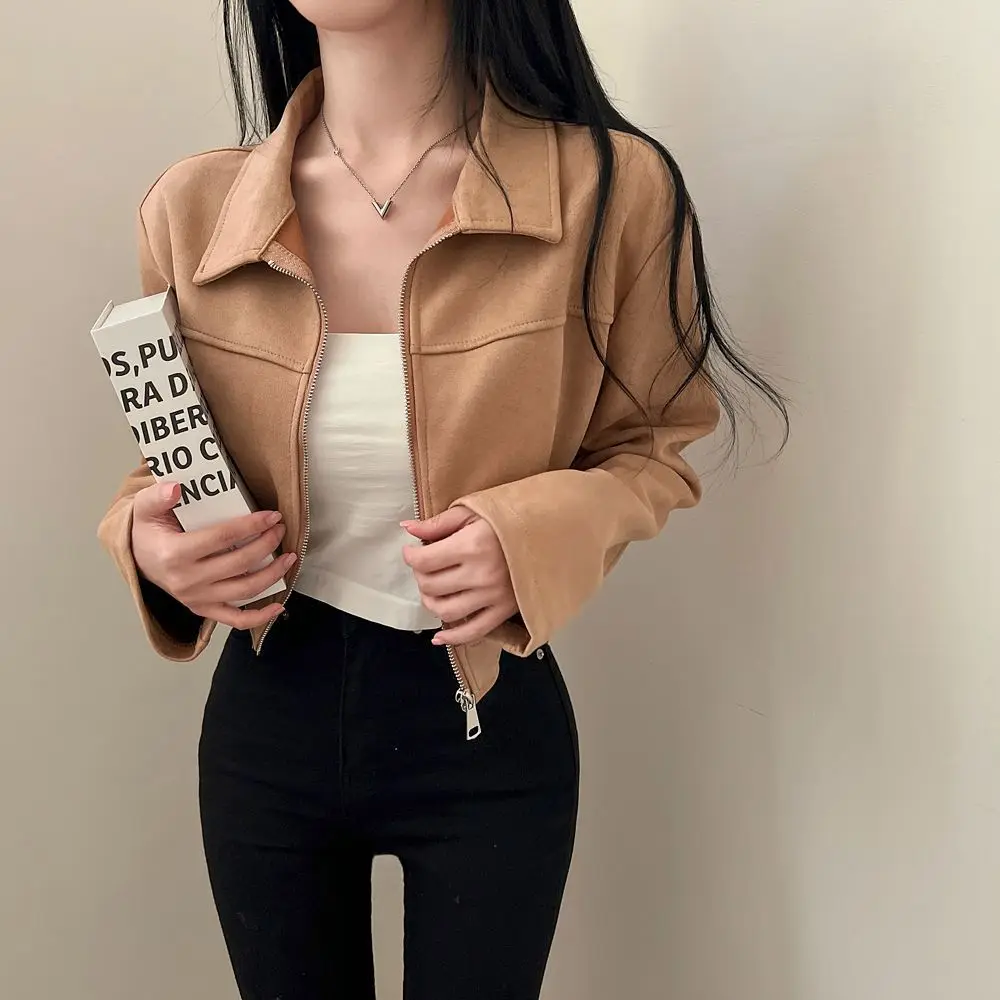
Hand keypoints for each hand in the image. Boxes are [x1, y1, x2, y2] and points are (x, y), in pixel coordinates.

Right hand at [131, 481, 295, 629]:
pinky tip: (278, 606)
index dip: (252, 525)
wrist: (137, 560)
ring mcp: (196, 598)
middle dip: (267, 544)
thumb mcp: (145, 509)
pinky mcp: (203, 610)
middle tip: (280, 529)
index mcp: (175, 554)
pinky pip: (234, 619)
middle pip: (240, 563)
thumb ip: (157, 496)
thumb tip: (175, 488)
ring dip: (272, 574)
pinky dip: (259, 617)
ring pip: (244, 590)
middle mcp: (187, 580)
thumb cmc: (148, 532)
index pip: (223, 538)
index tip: (273, 516)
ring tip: (289, 557)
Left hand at [401, 506, 517, 645]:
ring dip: (431, 602)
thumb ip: (439, 523)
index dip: (411, 556)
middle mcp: (482, 575)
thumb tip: (408, 529)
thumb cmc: (514, 518)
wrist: (553, 532)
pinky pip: (474, 632)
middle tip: (424, 566)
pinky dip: (452, 637)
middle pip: (432, 586)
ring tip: (432, 590)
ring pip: (446, 611)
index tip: (412, 551)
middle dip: (420, 576)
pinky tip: (439, 636)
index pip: (424, 561)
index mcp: (473, 545)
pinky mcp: (505, 611)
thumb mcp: (475, 511)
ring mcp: (494, 596)